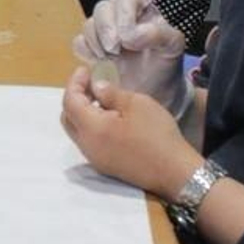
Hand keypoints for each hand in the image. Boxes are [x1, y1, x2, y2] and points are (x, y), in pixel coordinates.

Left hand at [61, 67, 200, 197]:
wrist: (175, 172)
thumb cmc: (157, 134)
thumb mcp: (137, 104)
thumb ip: (110, 93)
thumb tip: (95, 87)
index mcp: (91, 129)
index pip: (70, 101)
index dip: (74, 82)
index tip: (86, 70)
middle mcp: (86, 146)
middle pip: (67, 117)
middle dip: (74, 97)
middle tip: (90, 83)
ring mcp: (94, 158)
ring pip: (76, 131)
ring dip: (82, 113)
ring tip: (100, 98)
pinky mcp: (104, 166)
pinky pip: (88, 141)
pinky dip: (91, 126)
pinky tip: (109, 118)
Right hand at [71, 0, 188, 115]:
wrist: (155, 93)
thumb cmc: (165, 65)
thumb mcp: (173, 47)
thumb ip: (160, 34)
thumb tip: (132, 34)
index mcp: (141, 9)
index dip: (123, 16)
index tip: (128, 39)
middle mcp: (120, 16)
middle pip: (102, 8)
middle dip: (105, 29)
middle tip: (114, 50)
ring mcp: (104, 32)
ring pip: (88, 24)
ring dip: (97, 42)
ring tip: (112, 59)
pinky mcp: (92, 49)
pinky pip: (79, 43)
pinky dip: (87, 53)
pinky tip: (102, 63)